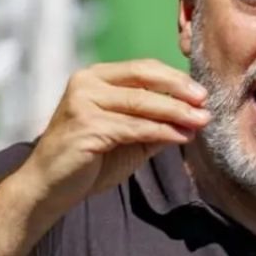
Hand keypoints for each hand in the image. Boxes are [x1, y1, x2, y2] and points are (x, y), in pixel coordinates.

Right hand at [23, 60, 210, 213]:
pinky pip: (134, 127)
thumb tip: (192, 118)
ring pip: (141, 103)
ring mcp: (83, 102)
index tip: (202, 92)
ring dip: (176, 112)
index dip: (174, 78)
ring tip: (201, 121)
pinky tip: (182, 137)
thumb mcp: (127, 138)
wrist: (49, 187)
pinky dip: (162, 131)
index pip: (142, 68)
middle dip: (179, 90)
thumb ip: (154, 123)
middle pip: (143, 78)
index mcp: (94, 77)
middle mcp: (86, 82)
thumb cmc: (88, 161)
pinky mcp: (86, 125)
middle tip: (206, 102)